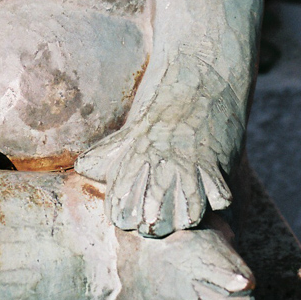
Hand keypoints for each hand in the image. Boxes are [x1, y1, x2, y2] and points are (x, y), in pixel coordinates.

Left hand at [75, 118, 232, 237]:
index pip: (120, 211)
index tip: (137, 214)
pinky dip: (219, 199)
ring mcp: (186, 162)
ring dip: (189, 216)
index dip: (128, 218)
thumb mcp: (132, 129)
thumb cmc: (165, 107)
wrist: (200, 74)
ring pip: (188, 216)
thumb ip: (108, 153)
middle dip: (157, 225)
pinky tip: (215, 189)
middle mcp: (157, 162)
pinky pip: (219, 198)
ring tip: (188, 208)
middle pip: (152, 220)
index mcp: (132, 157)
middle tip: (163, 216)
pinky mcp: (214, 160)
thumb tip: (81, 167)